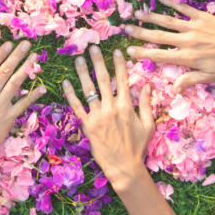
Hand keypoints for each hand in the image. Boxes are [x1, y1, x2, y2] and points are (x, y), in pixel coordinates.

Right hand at [0, 40, 45, 167]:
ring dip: (26, 68)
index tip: (8, 43)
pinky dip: (33, 95)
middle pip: (5, 71)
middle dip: (16, 55)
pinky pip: (24, 104)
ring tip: (35, 57)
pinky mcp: (10, 118)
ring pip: (16, 83)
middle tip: (26, 42)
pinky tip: (42, 87)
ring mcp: (1, 106)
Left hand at [62, 46, 153, 191]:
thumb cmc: (138, 147)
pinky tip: (65, 83)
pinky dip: (71, 94)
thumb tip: (148, 85)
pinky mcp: (87, 125)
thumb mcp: (148, 125)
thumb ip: (147, 104)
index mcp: (127, 106)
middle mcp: (111, 107)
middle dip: (98, 61)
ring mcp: (98, 116)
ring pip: (88, 90)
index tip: (116, 50)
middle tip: (92, 47)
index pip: (122, 79)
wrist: (124, 168)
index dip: (119, 64)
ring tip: (78, 59)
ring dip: (83, 73)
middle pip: (103, 79)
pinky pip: (77, 107)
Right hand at [125, 0, 214, 91]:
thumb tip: (173, 89)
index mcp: (187, 57)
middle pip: (158, 36)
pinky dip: (172, 2)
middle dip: (140, 32)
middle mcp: (187, 41)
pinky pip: (183, 8)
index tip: (128, 50)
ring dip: (151, 16)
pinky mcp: (201, 16)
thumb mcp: (210, 77)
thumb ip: (189, 80)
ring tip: (137, 13)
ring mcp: (193, 27)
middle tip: (125, 27)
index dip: (142, 53)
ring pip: (168, 21)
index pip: (160, 55)